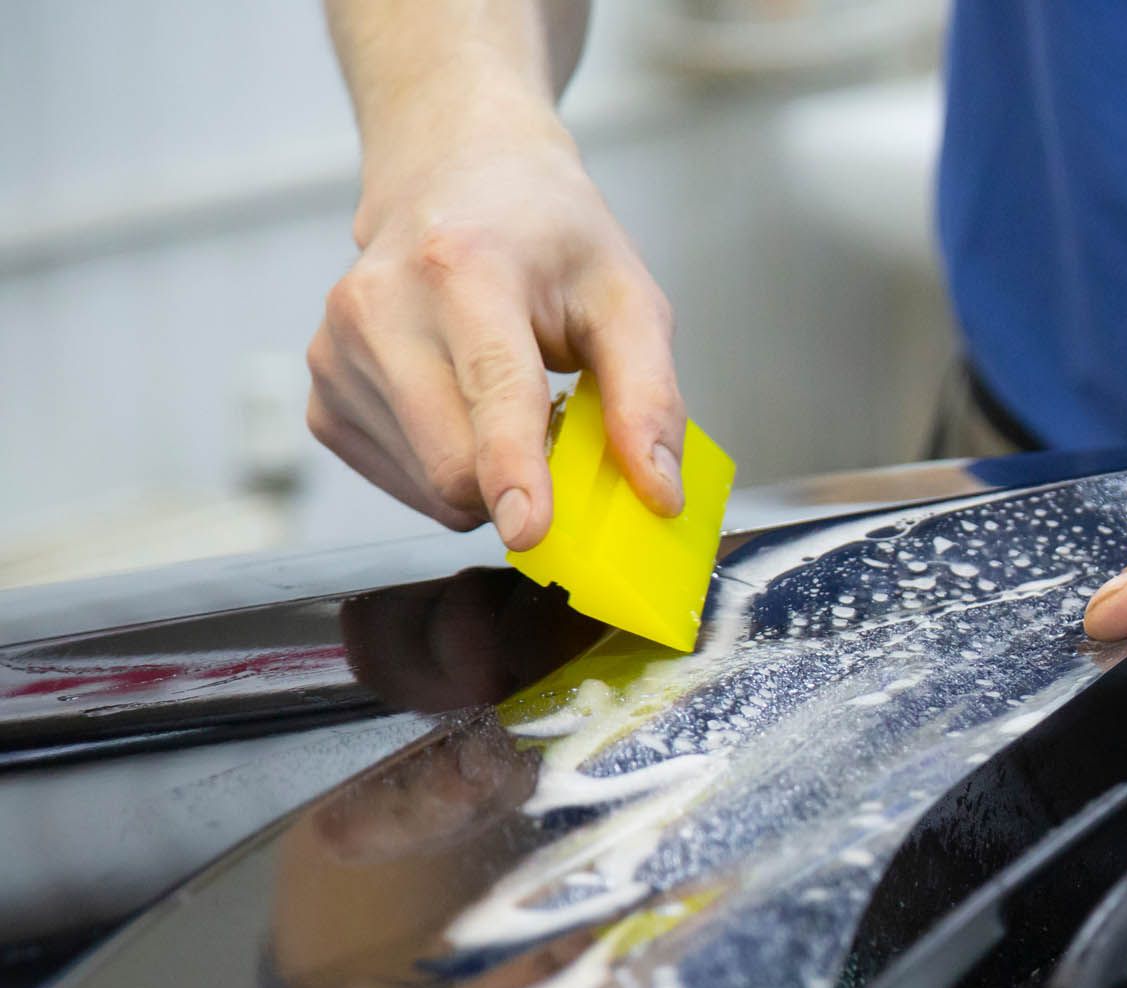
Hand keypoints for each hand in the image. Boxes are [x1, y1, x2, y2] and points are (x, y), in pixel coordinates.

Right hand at [308, 88, 684, 548]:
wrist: (453, 174)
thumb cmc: (546, 237)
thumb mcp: (627, 296)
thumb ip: (650, 397)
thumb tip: (658, 494)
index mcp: (462, 267)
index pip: (493, 388)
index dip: (514, 468)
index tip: (529, 529)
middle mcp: (379, 307)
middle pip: (456, 464)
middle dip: (523, 481)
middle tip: (558, 429)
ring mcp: (335, 354)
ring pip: (430, 487)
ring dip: (487, 476)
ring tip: (504, 400)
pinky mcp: (321, 399)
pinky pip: (403, 485)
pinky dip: (447, 471)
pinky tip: (461, 409)